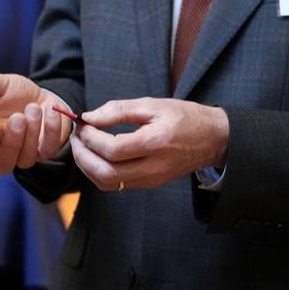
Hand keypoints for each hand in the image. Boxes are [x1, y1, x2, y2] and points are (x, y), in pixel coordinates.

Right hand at [0, 59, 70, 173]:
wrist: (39, 97)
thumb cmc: (12, 95)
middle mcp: (3, 151)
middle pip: (2, 164)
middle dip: (11, 142)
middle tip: (18, 116)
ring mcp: (25, 154)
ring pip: (25, 159)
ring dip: (31, 134)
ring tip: (33, 107)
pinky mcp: (45, 151)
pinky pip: (48, 149)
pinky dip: (50, 130)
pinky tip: (49, 110)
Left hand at [71, 97, 228, 190]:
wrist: (213, 139)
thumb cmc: (183, 117)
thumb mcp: (152, 104)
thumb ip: (118, 110)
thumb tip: (89, 117)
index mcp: (155, 144)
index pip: (113, 150)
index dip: (91, 138)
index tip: (82, 123)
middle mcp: (153, 167)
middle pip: (107, 173)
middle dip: (83, 155)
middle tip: (75, 136)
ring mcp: (151, 179)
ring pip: (108, 183)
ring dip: (87, 166)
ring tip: (81, 145)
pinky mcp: (149, 183)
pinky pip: (116, 185)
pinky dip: (98, 172)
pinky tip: (94, 155)